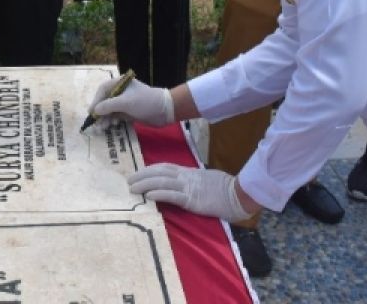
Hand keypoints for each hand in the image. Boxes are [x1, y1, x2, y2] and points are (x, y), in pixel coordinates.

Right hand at [90, 76, 174, 126]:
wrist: (165, 110)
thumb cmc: (145, 102)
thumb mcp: (125, 103)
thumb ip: (108, 106)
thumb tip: (95, 110)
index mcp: (120, 83)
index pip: (103, 90)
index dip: (96, 101)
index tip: (92, 112)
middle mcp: (122, 92)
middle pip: (106, 101)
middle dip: (101, 112)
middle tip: (96, 123)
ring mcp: (126, 102)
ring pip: (111, 110)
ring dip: (106, 118)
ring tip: (104, 127)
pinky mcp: (130, 112)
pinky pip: (117, 116)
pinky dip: (113, 121)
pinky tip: (111, 126)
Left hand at [128, 164, 259, 222]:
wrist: (238, 194)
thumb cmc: (224, 188)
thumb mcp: (205, 179)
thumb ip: (192, 180)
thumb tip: (180, 183)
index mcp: (188, 172)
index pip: (164, 167)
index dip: (149, 169)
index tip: (138, 172)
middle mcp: (186, 177)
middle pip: (159, 173)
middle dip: (142, 175)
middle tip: (128, 180)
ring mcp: (188, 187)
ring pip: (162, 182)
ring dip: (145, 184)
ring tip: (132, 188)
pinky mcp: (192, 200)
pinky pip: (173, 195)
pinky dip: (159, 193)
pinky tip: (149, 195)